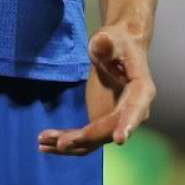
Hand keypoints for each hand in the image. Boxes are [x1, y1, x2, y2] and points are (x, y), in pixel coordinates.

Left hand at [38, 25, 155, 156]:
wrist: (118, 48)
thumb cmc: (117, 43)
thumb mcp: (110, 39)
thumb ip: (106, 43)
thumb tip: (102, 42)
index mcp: (141, 91)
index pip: (134, 109)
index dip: (127, 124)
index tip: (120, 139)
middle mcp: (132, 112)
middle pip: (110, 130)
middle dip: (86, 138)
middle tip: (60, 143)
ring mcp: (117, 120)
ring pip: (95, 140)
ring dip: (71, 145)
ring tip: (42, 143)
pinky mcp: (102, 122)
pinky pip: (87, 138)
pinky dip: (68, 141)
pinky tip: (45, 143)